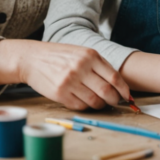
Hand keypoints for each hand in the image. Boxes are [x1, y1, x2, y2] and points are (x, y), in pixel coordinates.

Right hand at [0, 40, 130, 110]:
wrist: (32, 58)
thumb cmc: (60, 56)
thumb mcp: (81, 52)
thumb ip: (98, 65)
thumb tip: (118, 83)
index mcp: (90, 56)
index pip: (114, 77)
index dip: (123, 89)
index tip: (127, 96)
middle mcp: (81, 68)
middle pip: (106, 91)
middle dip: (114, 100)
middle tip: (114, 101)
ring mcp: (70, 82)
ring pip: (94, 101)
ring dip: (100, 105)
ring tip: (99, 102)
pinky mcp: (60, 94)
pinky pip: (80, 106)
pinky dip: (86, 107)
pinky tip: (85, 101)